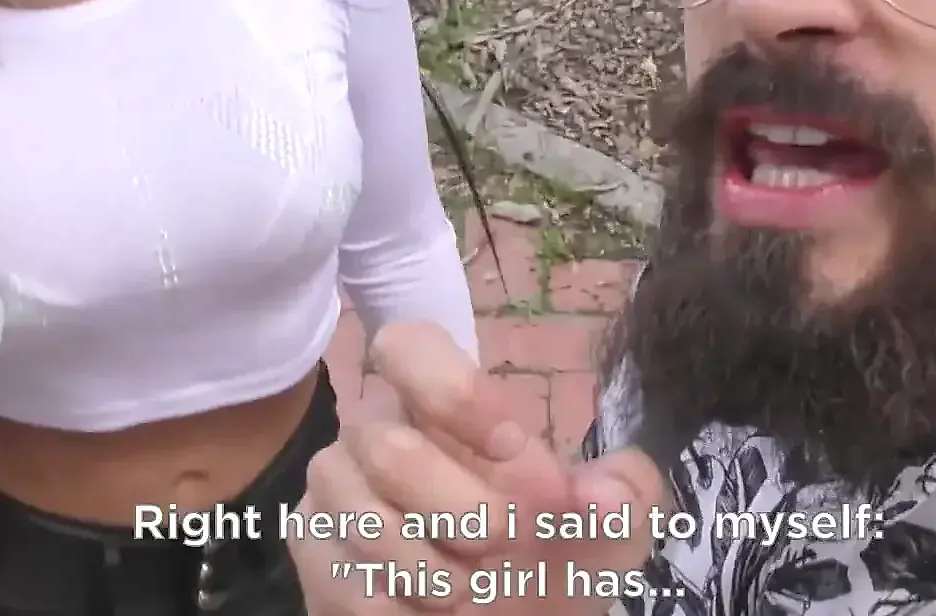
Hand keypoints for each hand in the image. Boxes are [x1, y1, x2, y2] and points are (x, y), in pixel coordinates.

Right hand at [293, 322, 665, 614]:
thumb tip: (602, 496)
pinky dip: (400, 609)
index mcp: (438, 402)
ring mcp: (331, 491)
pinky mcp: (311, 551)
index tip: (514, 446)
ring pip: (363, 519)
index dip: (454, 390)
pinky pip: (344, 580)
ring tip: (469, 592)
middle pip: (388, 448)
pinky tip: (425, 613)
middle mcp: (372, 431)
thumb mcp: (609, 534)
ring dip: (433, 570)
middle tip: (504, 546)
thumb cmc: (550, 566)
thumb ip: (624, 499)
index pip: (406, 345)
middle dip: (461, 511)